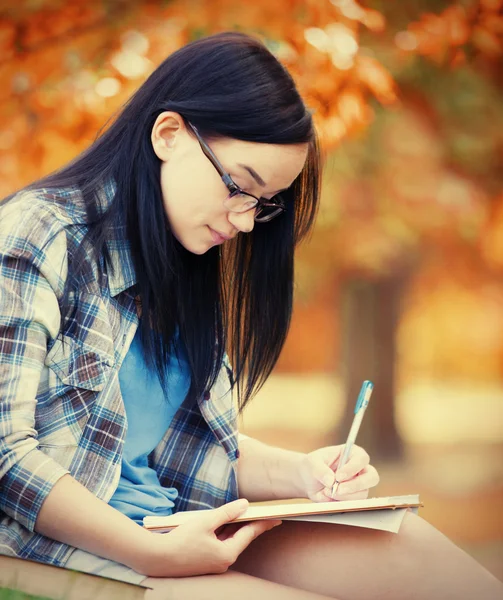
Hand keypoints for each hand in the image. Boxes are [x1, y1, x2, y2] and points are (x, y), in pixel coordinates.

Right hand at [134, 499, 281, 576]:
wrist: (158, 558)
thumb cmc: (181, 540)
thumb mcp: (206, 522)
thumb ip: (227, 513)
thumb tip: (245, 505)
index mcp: (227, 553)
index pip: (250, 534)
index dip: (263, 523)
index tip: (276, 517)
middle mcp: (223, 561)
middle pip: (241, 539)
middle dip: (251, 524)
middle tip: (265, 514)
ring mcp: (214, 563)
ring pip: (230, 542)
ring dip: (236, 528)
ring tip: (245, 515)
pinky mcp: (205, 562)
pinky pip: (220, 545)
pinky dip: (225, 534)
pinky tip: (224, 524)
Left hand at [297, 445, 379, 502]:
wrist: (308, 480)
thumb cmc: (312, 466)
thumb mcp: (312, 463)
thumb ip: (320, 470)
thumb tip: (331, 481)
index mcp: (352, 453)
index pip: (361, 459)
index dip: (352, 468)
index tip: (338, 476)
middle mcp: (360, 469)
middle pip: (371, 477)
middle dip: (355, 485)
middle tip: (338, 489)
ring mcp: (359, 485)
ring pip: (362, 494)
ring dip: (344, 496)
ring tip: (326, 491)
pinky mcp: (354, 498)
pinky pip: (354, 504)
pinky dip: (340, 503)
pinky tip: (327, 496)